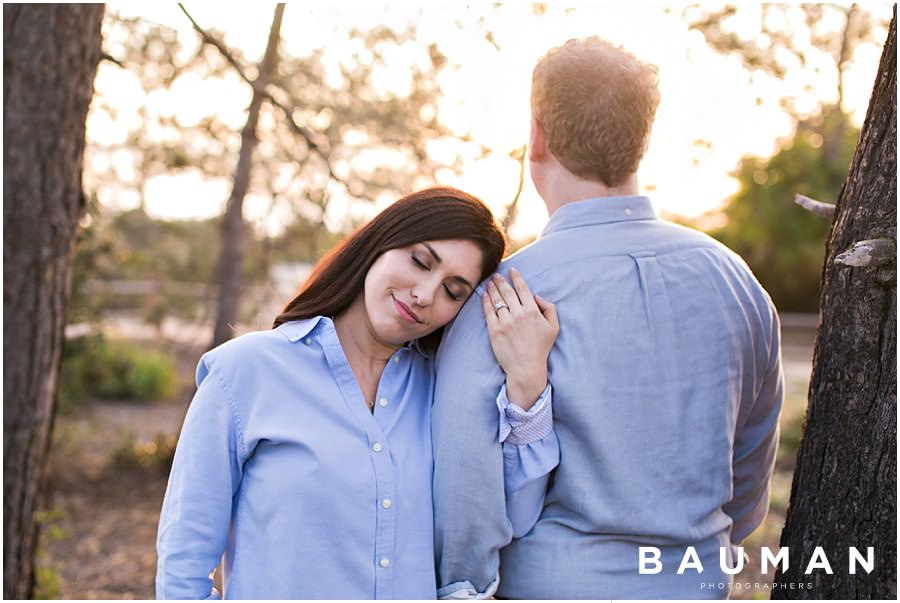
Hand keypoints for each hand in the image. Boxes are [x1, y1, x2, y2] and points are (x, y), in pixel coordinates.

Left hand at [481, 268, 558, 409]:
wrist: (526, 368)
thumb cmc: (541, 348)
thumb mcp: (553, 328)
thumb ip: (549, 308)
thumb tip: (537, 296)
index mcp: (533, 311)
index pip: (523, 289)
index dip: (516, 277)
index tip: (512, 270)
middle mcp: (518, 314)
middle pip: (507, 292)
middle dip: (501, 281)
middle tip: (497, 275)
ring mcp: (505, 322)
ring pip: (497, 300)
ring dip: (492, 288)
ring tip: (490, 282)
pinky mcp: (494, 330)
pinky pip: (488, 311)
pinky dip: (485, 301)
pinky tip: (484, 295)